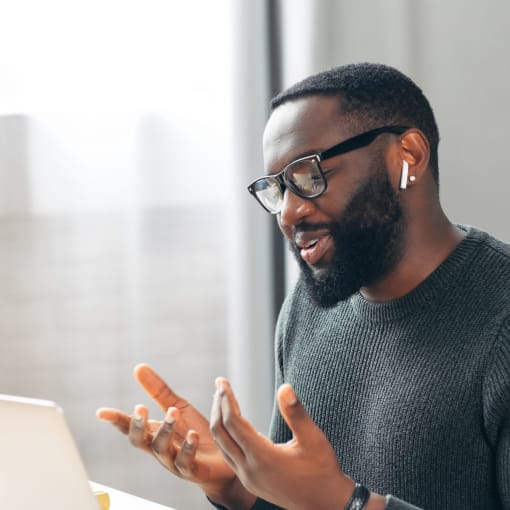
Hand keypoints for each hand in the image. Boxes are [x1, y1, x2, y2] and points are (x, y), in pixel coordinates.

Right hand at [96, 364, 254, 507]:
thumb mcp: (177, 407)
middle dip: (138, 425)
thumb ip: (158, 390)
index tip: (101, 412)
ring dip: (165, 430)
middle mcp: (159, 448)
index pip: (130, 427)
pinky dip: (188, 448)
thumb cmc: (195, 432)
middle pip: (140, 441)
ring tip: (173, 411)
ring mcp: (173, 461)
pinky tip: (192, 435)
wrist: (225, 456)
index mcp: (154, 433)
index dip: (116, 420)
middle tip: (140, 408)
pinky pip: (185, 462)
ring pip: (161, 449)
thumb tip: (138, 367)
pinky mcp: (192, 470)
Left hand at [210, 378, 381, 509]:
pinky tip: (236, 423)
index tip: (223, 381)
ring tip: (222, 399)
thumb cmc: (322, 470)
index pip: (233, 422)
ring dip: (220, 421)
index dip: (227, 399)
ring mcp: (247, 478)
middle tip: (220, 384)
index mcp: (262, 458)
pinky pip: (229, 455)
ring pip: (222, 445)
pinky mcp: (250, 482)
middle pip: (220, 433)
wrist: (326, 504)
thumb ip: (296, 413)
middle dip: (218, 406)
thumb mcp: (313, 439)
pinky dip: (226, 435)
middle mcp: (249, 470)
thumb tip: (285, 387)